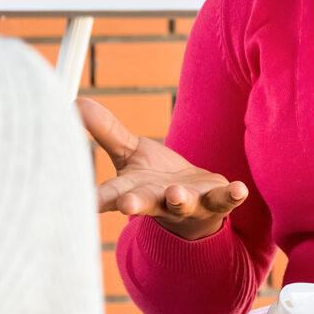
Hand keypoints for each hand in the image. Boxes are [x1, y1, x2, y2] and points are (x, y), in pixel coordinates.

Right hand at [78, 98, 246, 239]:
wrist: (196, 210)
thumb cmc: (155, 180)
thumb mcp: (129, 154)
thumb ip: (104, 130)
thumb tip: (74, 103)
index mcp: (133, 191)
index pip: (109, 195)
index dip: (95, 199)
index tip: (82, 204)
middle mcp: (158, 201)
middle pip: (144, 204)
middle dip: (135, 205)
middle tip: (126, 206)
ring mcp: (188, 203)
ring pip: (182, 203)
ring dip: (179, 199)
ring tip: (175, 194)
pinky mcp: (216, 201)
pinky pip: (225, 200)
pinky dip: (232, 195)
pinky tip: (240, 190)